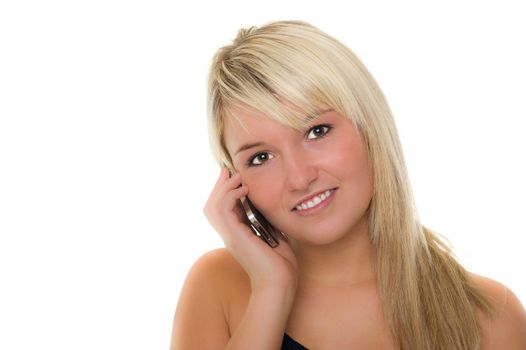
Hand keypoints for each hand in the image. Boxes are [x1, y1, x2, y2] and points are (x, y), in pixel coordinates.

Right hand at [203, 168, 297, 290]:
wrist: (280, 285)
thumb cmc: (281, 267)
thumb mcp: (276, 237)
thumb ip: (270, 223)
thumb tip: (275, 206)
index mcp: (237, 235)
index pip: (223, 208)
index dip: (225, 191)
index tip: (235, 176)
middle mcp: (229, 235)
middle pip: (212, 205)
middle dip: (219, 185)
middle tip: (229, 171)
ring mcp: (230, 236)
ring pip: (213, 205)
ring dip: (223, 188)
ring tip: (236, 177)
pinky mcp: (235, 236)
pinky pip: (223, 209)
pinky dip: (230, 195)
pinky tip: (244, 189)